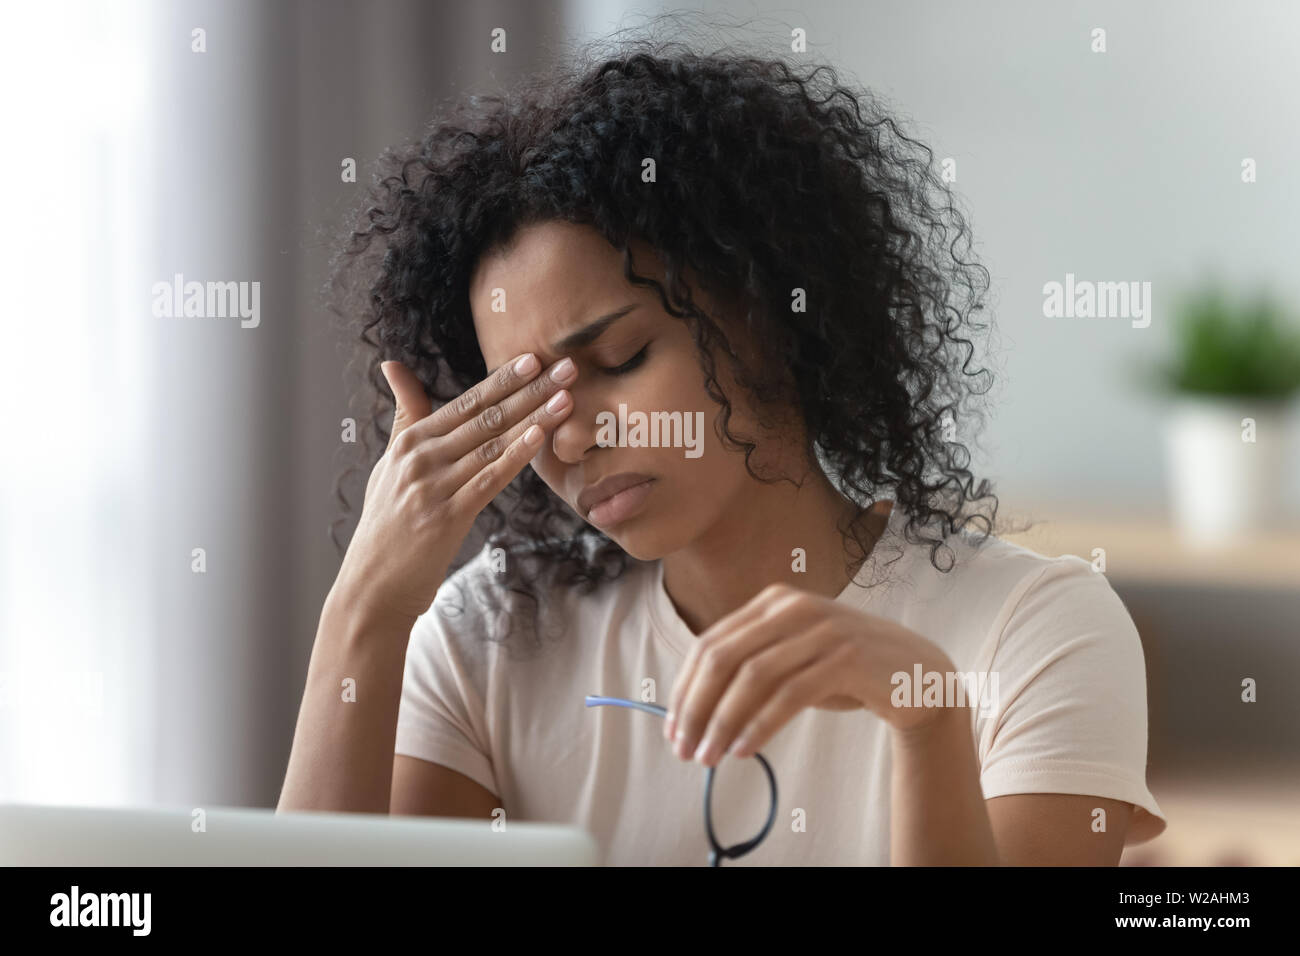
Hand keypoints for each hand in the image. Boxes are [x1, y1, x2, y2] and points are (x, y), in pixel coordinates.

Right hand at [332, 352, 578, 624]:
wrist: (372, 586)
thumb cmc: (386, 524)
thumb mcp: (389, 464)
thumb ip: (404, 415)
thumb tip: (392, 365)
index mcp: (410, 441)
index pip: (466, 402)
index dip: (503, 379)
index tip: (535, 357)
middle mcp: (420, 457)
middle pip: (485, 416)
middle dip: (530, 389)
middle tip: (567, 366)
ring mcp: (433, 486)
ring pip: (492, 443)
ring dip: (534, 417)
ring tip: (566, 397)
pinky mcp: (447, 517)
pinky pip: (489, 480)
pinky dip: (515, 456)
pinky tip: (540, 437)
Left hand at [663, 582, 955, 765]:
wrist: (919, 673)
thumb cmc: (846, 670)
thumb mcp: (793, 657)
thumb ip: (751, 667)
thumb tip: (694, 709)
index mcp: (773, 601)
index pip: (709, 644)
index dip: (684, 689)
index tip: (672, 729)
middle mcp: (793, 606)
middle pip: (723, 658)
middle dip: (695, 707)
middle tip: (684, 748)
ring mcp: (822, 629)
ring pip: (752, 677)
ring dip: (723, 721)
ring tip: (709, 756)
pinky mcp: (846, 657)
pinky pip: (789, 694)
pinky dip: (760, 725)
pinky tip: (744, 749)